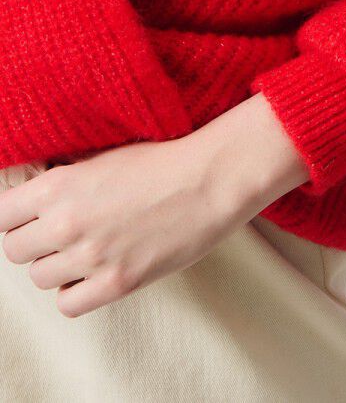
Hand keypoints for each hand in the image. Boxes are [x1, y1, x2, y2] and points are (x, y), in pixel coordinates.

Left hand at [0, 92, 309, 317]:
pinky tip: (94, 273)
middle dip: (35, 242)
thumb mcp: (101, 157)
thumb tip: (33, 196)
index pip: (2, 216)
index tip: (33, 216)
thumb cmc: (160, 162)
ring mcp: (91, 256)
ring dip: (57, 266)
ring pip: (39, 278)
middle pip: (16, 250)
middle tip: (60, 234)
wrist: (208, 180)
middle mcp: (66, 223)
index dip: (18, 217)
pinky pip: (67, 304)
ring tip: (84, 250)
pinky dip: (75, 292)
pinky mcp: (116, 283)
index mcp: (59, 185)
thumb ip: (63, 180)